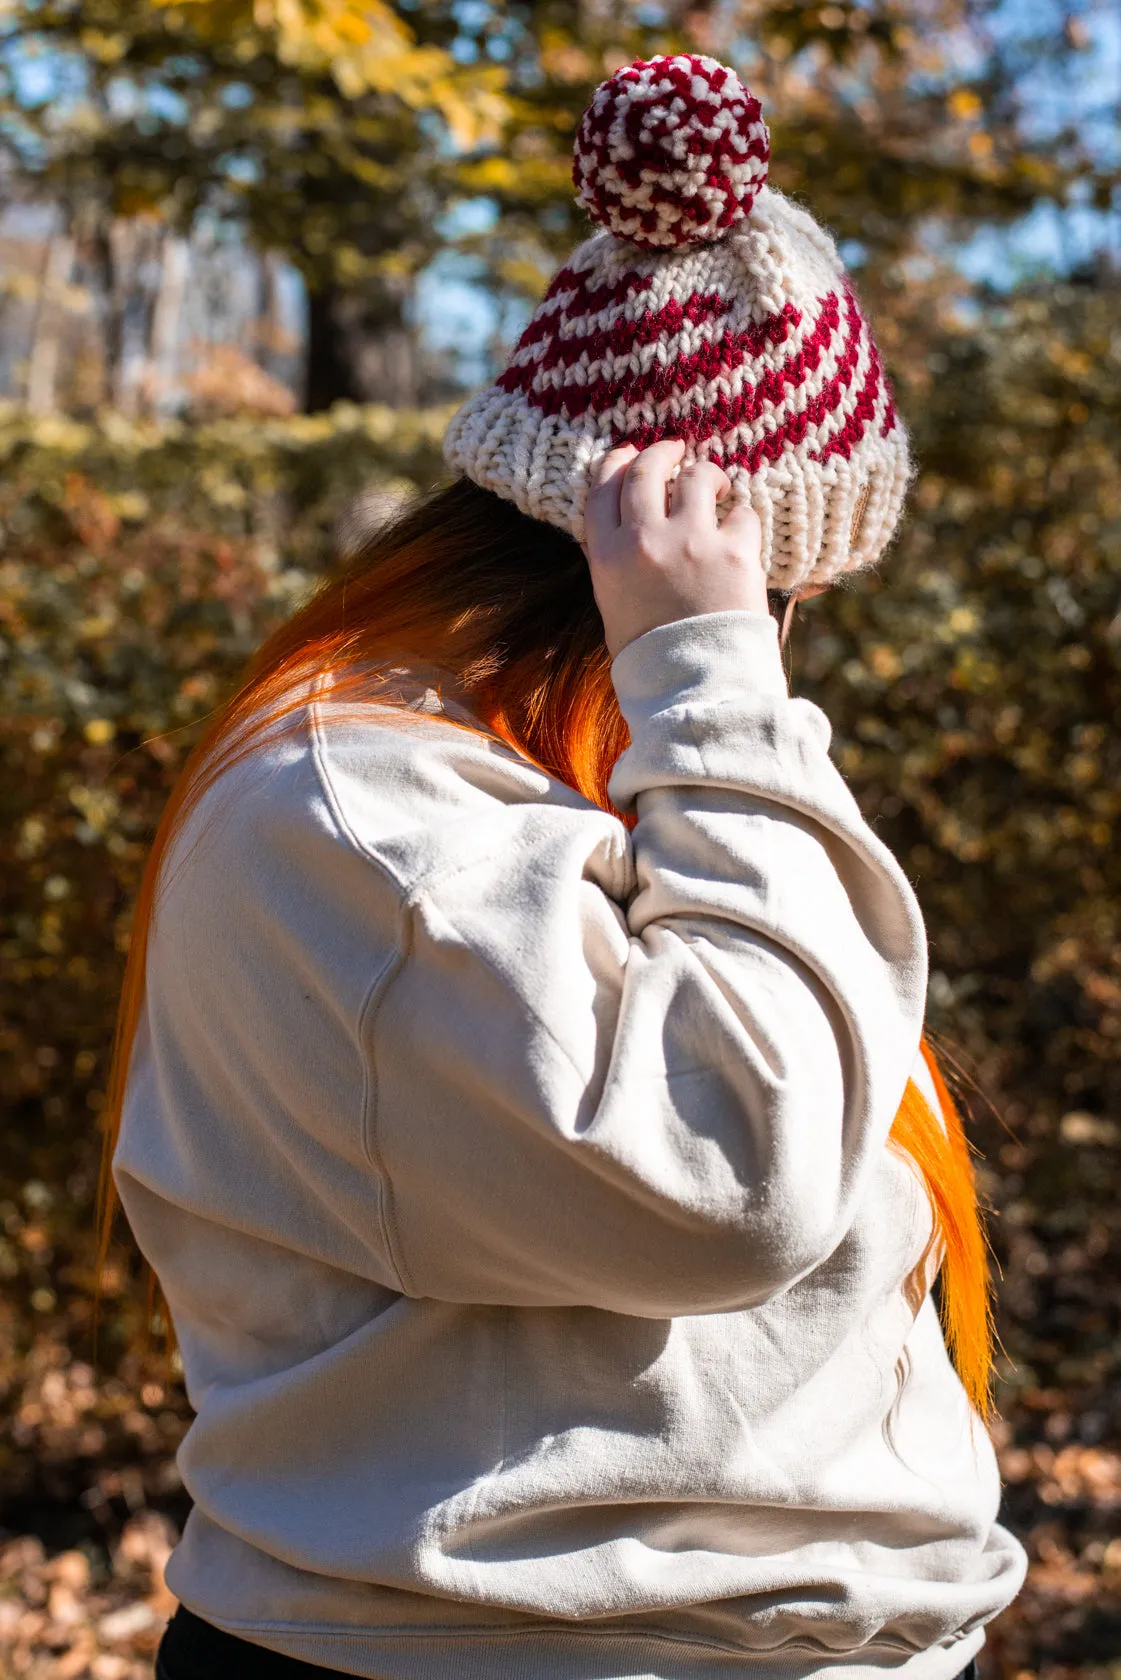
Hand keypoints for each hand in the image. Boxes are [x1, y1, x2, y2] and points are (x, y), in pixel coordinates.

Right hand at [584, 440, 766, 658]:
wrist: (694, 687)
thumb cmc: (651, 655)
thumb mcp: (614, 606)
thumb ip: (616, 562)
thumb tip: (627, 527)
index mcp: (608, 556)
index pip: (603, 488)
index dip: (616, 462)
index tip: (628, 453)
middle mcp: (645, 540)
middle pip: (647, 470)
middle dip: (662, 452)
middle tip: (676, 450)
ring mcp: (691, 542)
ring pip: (698, 478)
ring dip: (708, 476)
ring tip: (718, 488)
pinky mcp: (734, 552)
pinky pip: (741, 514)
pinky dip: (741, 520)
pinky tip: (740, 534)